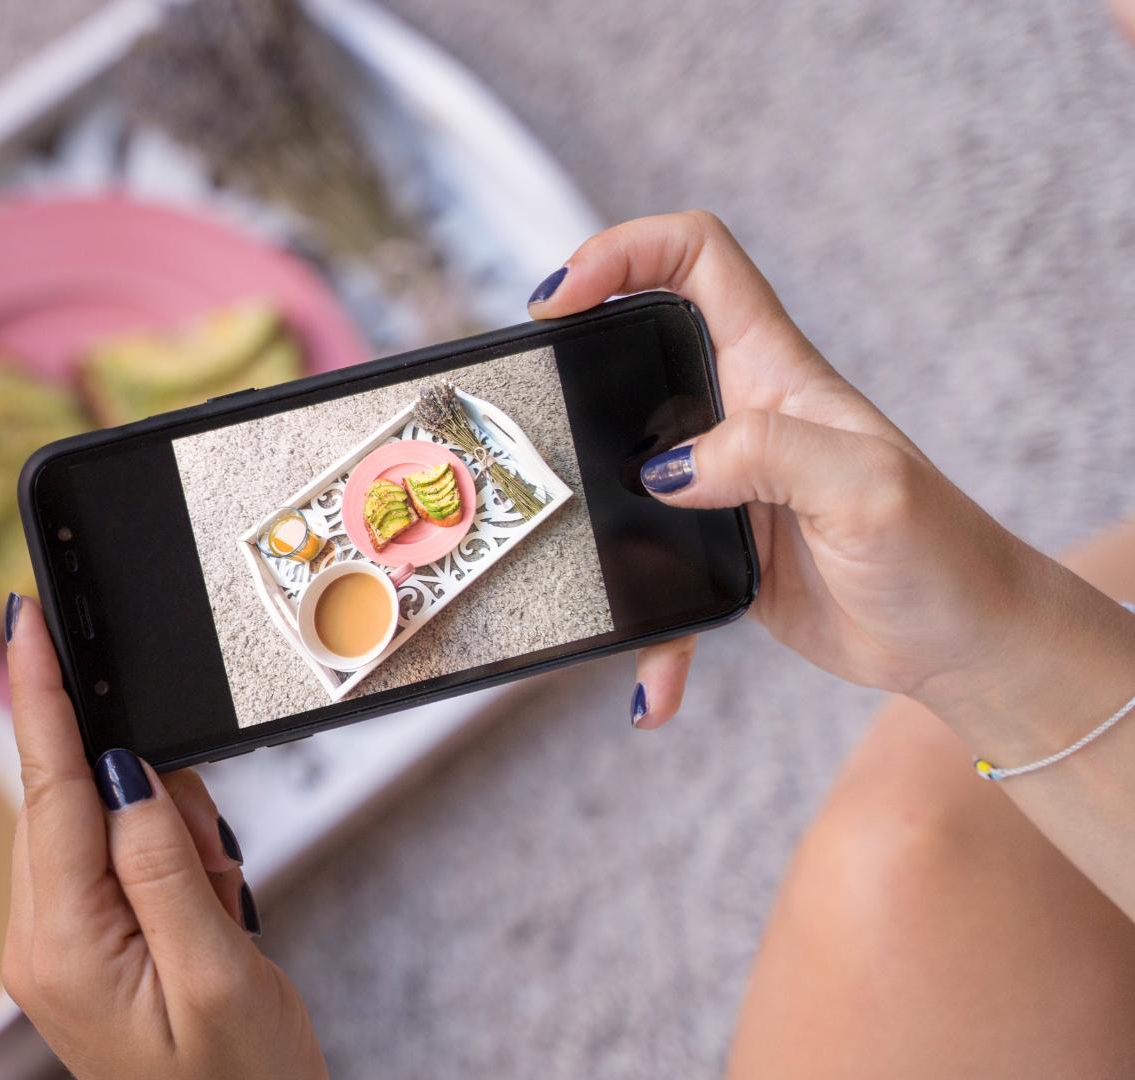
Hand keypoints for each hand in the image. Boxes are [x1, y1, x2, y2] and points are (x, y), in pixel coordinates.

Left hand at [0, 595, 326, 1079]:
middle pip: (74, 799)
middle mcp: (41, 942)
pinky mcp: (84, 947)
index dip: (38, 693)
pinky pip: (121, 859)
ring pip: (103, 824)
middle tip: (214, 866)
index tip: (25, 618)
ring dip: (173, 838)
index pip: (47, 788)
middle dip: (152, 792)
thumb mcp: (221, 972)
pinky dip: (173, 860)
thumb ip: (165, 860)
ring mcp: (57, 946)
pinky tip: (208, 912)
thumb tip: (121, 768)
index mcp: (63, 946)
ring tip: (220, 912)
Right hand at [526, 211, 1094, 728]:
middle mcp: (740, 413)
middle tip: (526, 386)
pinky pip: (653, 588)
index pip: (696, 260)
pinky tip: (654, 693)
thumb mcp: (865, 488)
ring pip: (622, 467)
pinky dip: (650, 641)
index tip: (562, 296)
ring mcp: (722, 483)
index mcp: (775, 371)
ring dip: (585, 504)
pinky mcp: (714, 552)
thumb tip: (666, 470)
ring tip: (548, 528)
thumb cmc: (941, 555)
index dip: (624, 252)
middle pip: (636, 345)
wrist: (963, 645)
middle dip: (574, 353)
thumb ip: (768, 454)